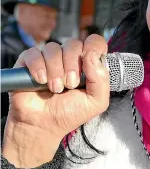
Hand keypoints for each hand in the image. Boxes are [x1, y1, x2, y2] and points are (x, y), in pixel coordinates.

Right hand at [2, 35, 109, 167]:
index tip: (88, 66)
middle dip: (72, 66)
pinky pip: (34, 53)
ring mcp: (49, 58)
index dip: (93, 48)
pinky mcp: (29, 62)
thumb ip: (101, 78)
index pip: (94, 42)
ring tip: (55, 88)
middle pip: (73, 44)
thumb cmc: (70, 113)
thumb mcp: (96, 101)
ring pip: (53, 48)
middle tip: (70, 85)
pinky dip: (38, 67)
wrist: (43, 126)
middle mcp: (69, 57)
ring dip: (55, 70)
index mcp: (87, 63)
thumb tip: (91, 54)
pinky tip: (41, 81)